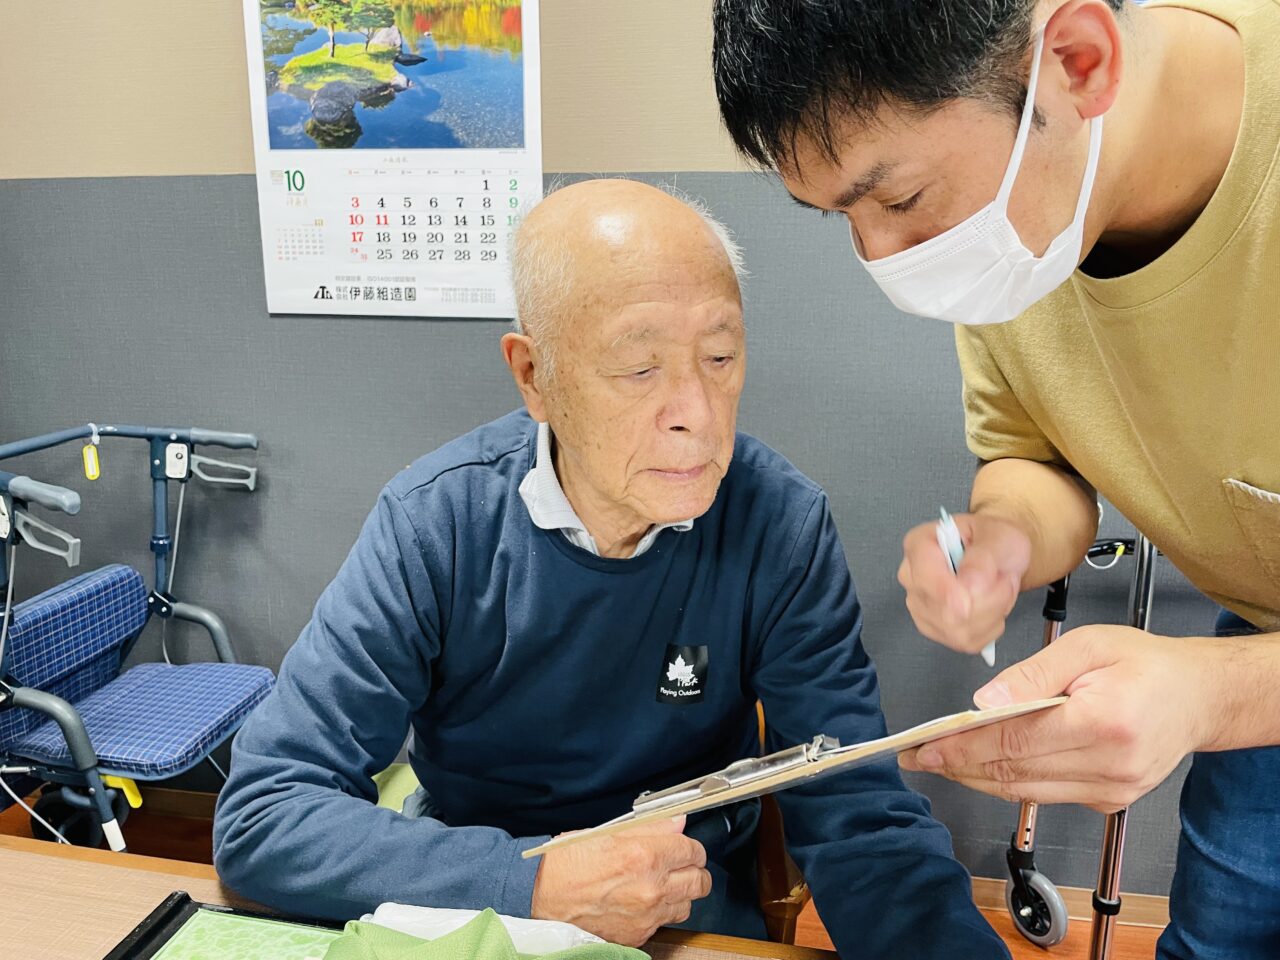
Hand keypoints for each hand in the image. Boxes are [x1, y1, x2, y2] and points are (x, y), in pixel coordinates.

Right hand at [530, 815, 710, 945]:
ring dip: (680, 893)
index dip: (690, 846)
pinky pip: (664, 922)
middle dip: (693, 869)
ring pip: (687, 905)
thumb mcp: (606, 833)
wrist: (538, 897)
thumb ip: (649, 828)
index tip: (683, 846)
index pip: (693, 850)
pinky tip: (643, 901)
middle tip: (679, 864)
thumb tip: (676, 822)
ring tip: (661, 884)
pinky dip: (660, 912)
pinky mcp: (638, 935)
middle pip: (700, 881)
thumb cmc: (565, 863)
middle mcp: (651, 888)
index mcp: (644, 856)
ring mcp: (646, 916)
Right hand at [898, 512, 1031, 654]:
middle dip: (987, 599)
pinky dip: (992, 626)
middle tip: (1005, 577)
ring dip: (994, 612)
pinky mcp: (937, 632)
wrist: (999, 557)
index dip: (943, 591)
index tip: (965, 603)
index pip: (922, 574)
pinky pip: (970, 641)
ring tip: (1000, 588)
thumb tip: (970, 584)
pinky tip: (992, 605)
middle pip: (944, 610)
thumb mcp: (998, 536)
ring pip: (960, 630)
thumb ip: (984, 556)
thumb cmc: (994, 541)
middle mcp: (912, 579)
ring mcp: (921, 609)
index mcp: (919, 546)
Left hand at [898, 625, 1216, 811]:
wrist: (1199, 697)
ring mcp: (1111, 790)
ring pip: (1025, 791)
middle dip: (958, 765)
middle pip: (1014, 772)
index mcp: (1103, 722)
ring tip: (940, 761)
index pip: (1014, 742)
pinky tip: (983, 766)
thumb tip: (985, 700)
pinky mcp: (1109, 799)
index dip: (962, 748)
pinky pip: (1045, 794)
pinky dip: (1009, 780)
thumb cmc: (1146, 663)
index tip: (924, 748)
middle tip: (918, 756)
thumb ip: (1033, 673)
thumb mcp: (1088, 646)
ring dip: (977, 777)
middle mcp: (1109, 765)